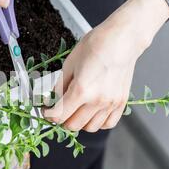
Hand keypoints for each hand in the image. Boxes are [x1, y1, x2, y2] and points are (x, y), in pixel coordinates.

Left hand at [43, 0, 168, 131]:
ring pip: (89, 128)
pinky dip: (98, 123)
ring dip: (79, 122)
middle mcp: (97, 101)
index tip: (46, 111)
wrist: (122, 40)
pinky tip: (92, 113)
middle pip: (72, 125)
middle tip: (59, 109)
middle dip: (61, 119)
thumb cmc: (96, 45)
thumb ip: (59, 87)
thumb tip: (52, 100)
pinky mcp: (121, 103)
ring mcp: (111, 104)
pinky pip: (108, 124)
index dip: (48, 115)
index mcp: (81, 90)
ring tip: (76, 110)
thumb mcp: (69, 64)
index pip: (59, 115)